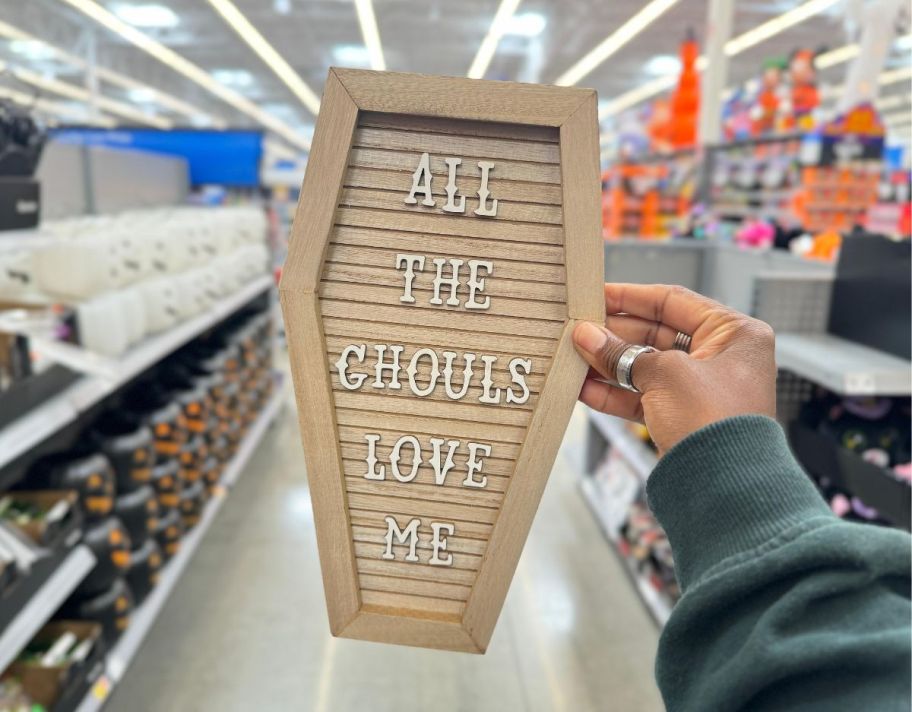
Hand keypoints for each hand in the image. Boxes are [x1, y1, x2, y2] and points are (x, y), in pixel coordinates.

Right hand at [572, 283, 776, 454]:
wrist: (726, 488)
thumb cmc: (715, 422)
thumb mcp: (665, 373)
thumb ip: (622, 352)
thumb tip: (588, 336)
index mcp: (734, 334)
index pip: (674, 302)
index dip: (631, 297)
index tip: (598, 295)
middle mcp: (722, 358)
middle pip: (656, 333)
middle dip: (615, 334)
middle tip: (580, 331)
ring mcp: (701, 389)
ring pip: (645, 367)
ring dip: (609, 364)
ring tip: (575, 357)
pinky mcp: (682, 418)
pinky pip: (642, 397)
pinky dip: (614, 392)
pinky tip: (584, 388)